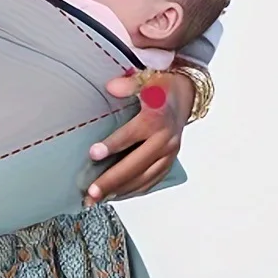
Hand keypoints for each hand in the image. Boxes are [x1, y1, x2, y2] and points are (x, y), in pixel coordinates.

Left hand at [83, 70, 194, 205]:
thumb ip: (127, 84)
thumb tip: (111, 88)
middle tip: (91, 192)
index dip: (112, 145)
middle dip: (112, 180)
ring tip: (97, 199)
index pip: (131, 135)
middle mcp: (165, 139)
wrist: (186, 94)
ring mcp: (169, 153)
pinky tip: (117, 196)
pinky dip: (134, 190)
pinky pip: (152, 181)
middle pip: (136, 164)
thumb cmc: (162, 87)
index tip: (93, 154)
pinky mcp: (170, 161)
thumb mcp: (146, 79)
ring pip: (144, 178)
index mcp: (156, 119)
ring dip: (120, 191)